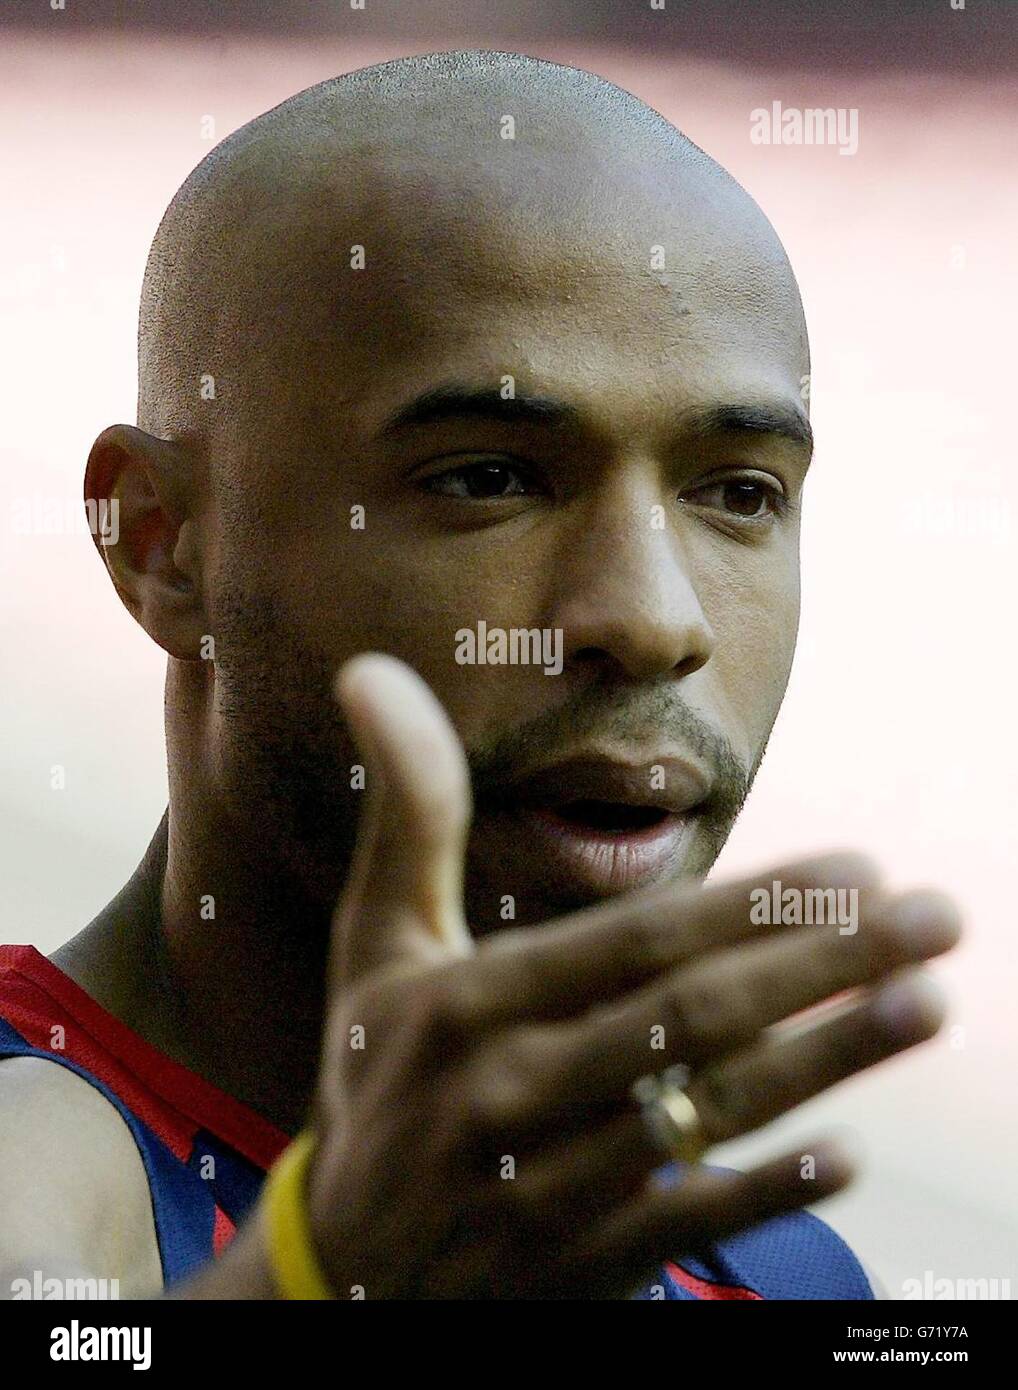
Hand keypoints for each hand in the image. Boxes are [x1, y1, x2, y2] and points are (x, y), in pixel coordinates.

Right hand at [303, 654, 959, 1298]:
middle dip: (823, 965)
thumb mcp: (378, 939)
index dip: (750, 904)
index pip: (633, 943)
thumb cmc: (378, 1070)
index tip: (858, 867)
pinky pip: (679, 1223)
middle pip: (690, 1019)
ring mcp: (538, 1190)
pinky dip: (762, 1188)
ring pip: (701, 1114)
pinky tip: (847, 1152)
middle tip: (936, 916)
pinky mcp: (570, 1269)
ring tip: (928, 1005)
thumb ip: (407, 813)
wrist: (341, 1262)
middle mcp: (503, 1094)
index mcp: (465, 1004)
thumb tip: (370, 666)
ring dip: (827, 1061)